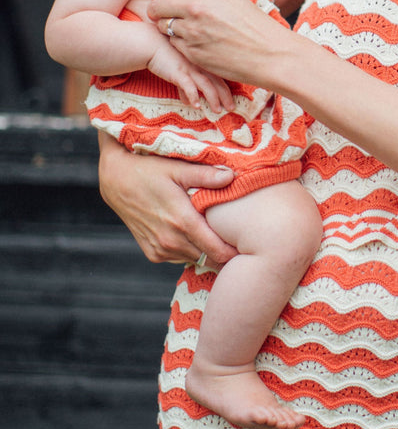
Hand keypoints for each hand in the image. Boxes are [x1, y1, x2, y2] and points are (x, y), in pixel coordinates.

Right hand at [97, 133, 236, 267]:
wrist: (115, 180)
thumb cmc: (147, 170)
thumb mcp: (177, 168)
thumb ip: (206, 176)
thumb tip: (232, 176)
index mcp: (182, 222)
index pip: (218, 251)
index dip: (236, 253)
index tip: (251, 247)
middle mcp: (171, 241)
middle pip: (209, 259)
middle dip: (226, 254)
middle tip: (242, 244)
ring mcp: (160, 250)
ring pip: (195, 259)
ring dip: (207, 252)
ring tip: (221, 239)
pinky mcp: (152, 253)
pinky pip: (180, 258)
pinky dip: (190, 251)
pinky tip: (196, 237)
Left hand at [147, 0, 292, 89]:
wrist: (271, 55)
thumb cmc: (256, 26)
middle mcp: (196, 8)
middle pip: (157, 5)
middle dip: (156, 10)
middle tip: (162, 15)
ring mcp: (193, 31)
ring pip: (163, 26)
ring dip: (168, 28)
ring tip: (184, 31)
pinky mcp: (193, 53)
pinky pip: (174, 45)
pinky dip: (181, 44)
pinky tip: (196, 45)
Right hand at [147, 35, 234, 113]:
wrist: (151, 43)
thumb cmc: (166, 55)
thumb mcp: (181, 69)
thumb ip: (185, 86)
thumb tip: (188, 101)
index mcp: (203, 63)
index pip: (220, 77)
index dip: (227, 90)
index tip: (232, 102)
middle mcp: (200, 65)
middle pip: (218, 82)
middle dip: (226, 96)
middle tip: (232, 108)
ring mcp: (190, 68)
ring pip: (207, 85)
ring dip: (213, 99)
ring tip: (217, 110)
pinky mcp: (178, 72)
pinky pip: (188, 85)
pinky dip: (193, 95)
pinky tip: (196, 106)